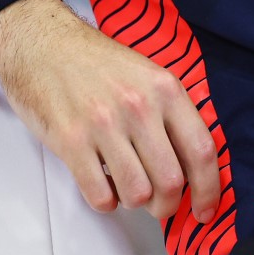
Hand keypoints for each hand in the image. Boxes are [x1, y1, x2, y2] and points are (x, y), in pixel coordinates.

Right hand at [0, 0, 219, 222]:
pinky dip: (106, 201)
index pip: (201, 151)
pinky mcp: (71, 141)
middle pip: (171, 181)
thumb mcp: (148, 75)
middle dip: (168, 205)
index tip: (205, 210)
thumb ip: (171, 115)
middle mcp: (139, 107)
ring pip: (137, 194)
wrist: (44, 44)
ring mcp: (104, 124)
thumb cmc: (97, 63)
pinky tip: (103, 185)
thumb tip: (191, 166)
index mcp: (165, 90)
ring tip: (127, 187)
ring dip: (135, 202)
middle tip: (159, 204)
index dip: (209, 189)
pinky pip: (99, 195)